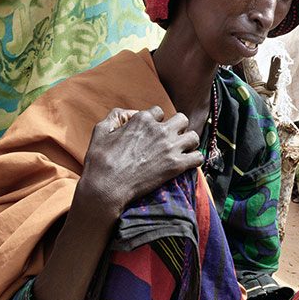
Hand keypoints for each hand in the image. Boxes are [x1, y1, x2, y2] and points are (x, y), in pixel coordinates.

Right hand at [79, 106, 203, 214]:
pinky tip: (187, 164)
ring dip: (189, 143)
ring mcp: (169, 147)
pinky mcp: (176, 166)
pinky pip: (198, 157)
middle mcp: (159, 130)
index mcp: (142, 119)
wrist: (106, 188)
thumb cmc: (100, 161)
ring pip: (194, 136)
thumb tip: (127, 113)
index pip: (159, 111)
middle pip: (182, 119)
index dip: (156, 122)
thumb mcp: (100, 131)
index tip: (152, 132)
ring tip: (182, 151)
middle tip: (171, 140)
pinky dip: (195, 160)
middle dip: (177, 128)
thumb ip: (115, 116)